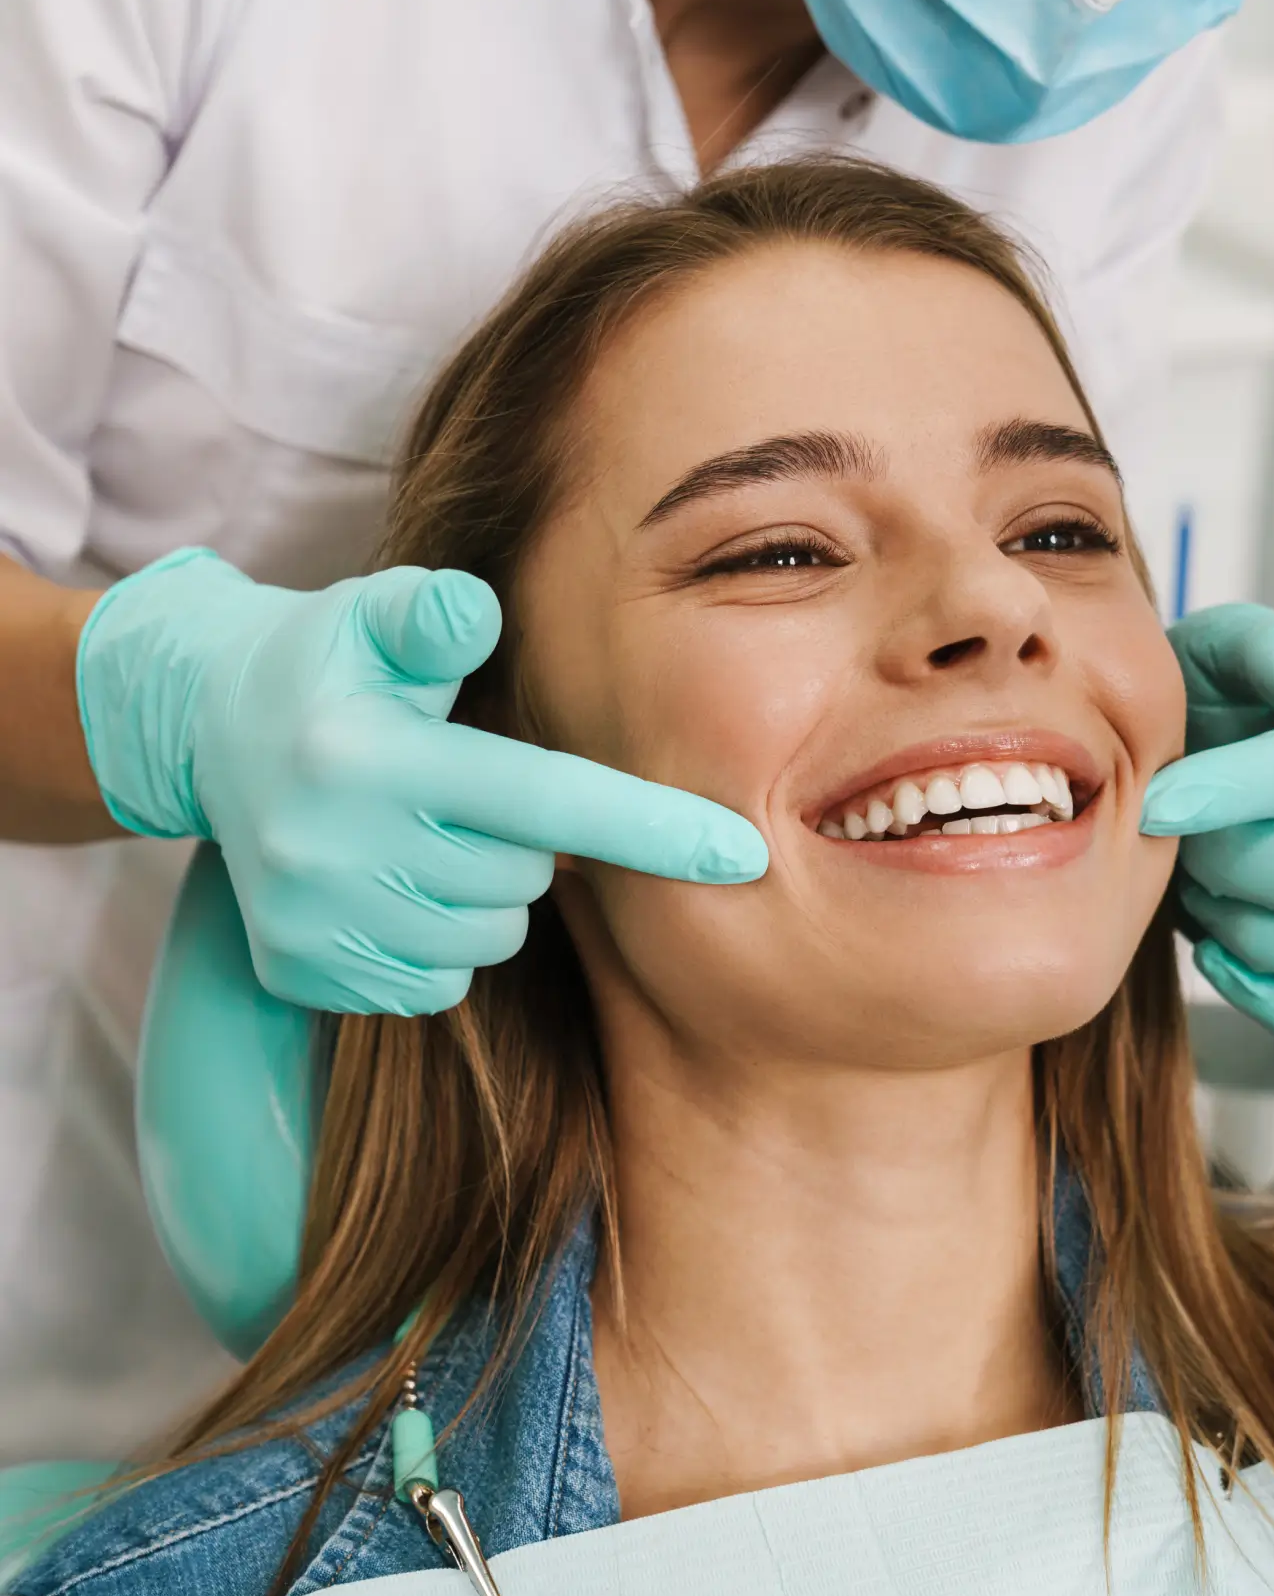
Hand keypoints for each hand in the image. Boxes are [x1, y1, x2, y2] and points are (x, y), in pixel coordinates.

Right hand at [76, 548, 767, 1014]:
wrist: (205, 731)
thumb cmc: (328, 664)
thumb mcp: (370, 617)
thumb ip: (433, 614)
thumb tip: (478, 610)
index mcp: (369, 759)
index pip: (545, 802)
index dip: (653, 828)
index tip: (746, 856)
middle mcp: (334, 851)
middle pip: (523, 879)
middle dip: (523, 840)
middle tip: (465, 788)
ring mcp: (315, 925)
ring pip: (486, 940)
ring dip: (483, 893)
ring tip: (424, 831)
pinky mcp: (303, 973)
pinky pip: (435, 985)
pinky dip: (437, 942)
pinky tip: (393, 883)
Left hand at [1142, 604, 1273, 1043]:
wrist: (1176, 762)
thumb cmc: (1199, 711)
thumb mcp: (1217, 652)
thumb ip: (1265, 650)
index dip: (1224, 793)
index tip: (1154, 800)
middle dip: (1226, 864)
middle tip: (1178, 842)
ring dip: (1255, 935)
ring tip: (1204, 897)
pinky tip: (1217, 954)